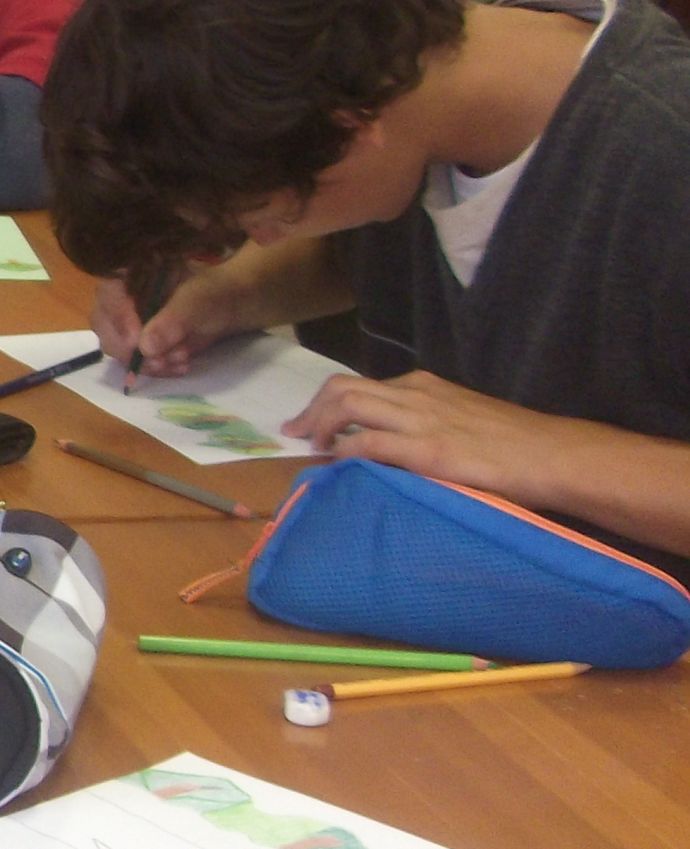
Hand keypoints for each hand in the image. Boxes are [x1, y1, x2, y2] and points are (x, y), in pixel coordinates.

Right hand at [92, 268, 245, 378]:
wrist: (230, 305)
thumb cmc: (214, 291)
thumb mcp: (197, 300)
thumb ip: (173, 320)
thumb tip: (145, 347)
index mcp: (130, 270)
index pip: (108, 293)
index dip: (119, 318)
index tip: (137, 343)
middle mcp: (120, 295)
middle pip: (104, 325)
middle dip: (131, 349)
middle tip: (159, 361)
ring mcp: (126, 320)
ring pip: (117, 347)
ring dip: (147, 362)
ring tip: (180, 360)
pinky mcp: (137, 340)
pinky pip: (133, 360)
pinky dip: (155, 368)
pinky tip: (179, 366)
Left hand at [279, 369, 559, 479]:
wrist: (552, 454)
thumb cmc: (512, 443)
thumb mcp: (460, 419)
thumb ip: (424, 422)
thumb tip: (389, 440)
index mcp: (423, 386)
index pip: (360, 384)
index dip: (327, 403)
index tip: (310, 423)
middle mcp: (415, 394)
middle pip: (342, 387)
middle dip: (310, 410)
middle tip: (295, 434)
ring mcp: (419, 419)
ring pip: (347, 405)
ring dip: (319, 426)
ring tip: (311, 448)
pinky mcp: (426, 449)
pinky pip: (367, 442)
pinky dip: (343, 451)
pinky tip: (337, 464)